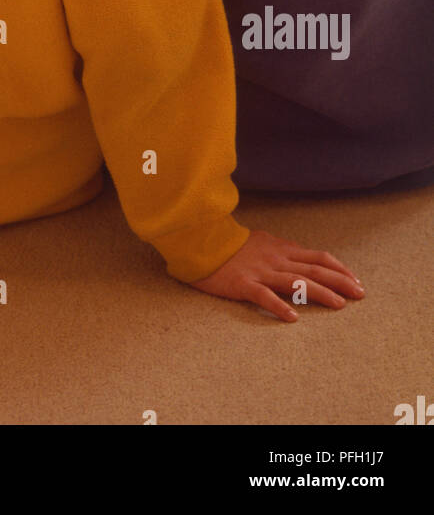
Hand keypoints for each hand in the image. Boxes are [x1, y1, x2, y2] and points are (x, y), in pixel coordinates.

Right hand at [189, 228, 364, 321]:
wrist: (200, 241)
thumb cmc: (230, 244)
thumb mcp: (261, 241)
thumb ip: (281, 251)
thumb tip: (302, 259)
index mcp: (281, 249)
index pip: (317, 257)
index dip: (339, 269)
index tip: (356, 281)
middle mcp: (275, 259)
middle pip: (314, 270)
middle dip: (340, 282)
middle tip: (360, 294)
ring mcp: (260, 271)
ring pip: (296, 282)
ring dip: (319, 293)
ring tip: (339, 305)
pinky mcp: (243, 283)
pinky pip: (263, 296)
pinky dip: (279, 307)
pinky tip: (293, 319)